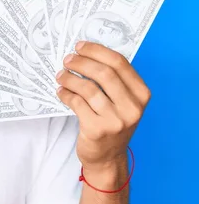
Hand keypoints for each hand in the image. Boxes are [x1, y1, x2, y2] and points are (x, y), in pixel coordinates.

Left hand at [56, 41, 150, 173]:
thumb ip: (112, 79)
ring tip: (60, 75)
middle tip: (67, 60)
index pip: (119, 63)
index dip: (96, 51)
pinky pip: (76, 103)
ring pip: (88, 88)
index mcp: (141, 94)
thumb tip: (84, 53)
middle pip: (104, 73)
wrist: (108, 157)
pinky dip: (65, 94)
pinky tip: (61, 91)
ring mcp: (116, 120)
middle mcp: (132, 107)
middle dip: (81, 62)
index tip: (80, 46)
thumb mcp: (121, 101)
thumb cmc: (112, 121)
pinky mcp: (97, 130)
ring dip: (70, 78)